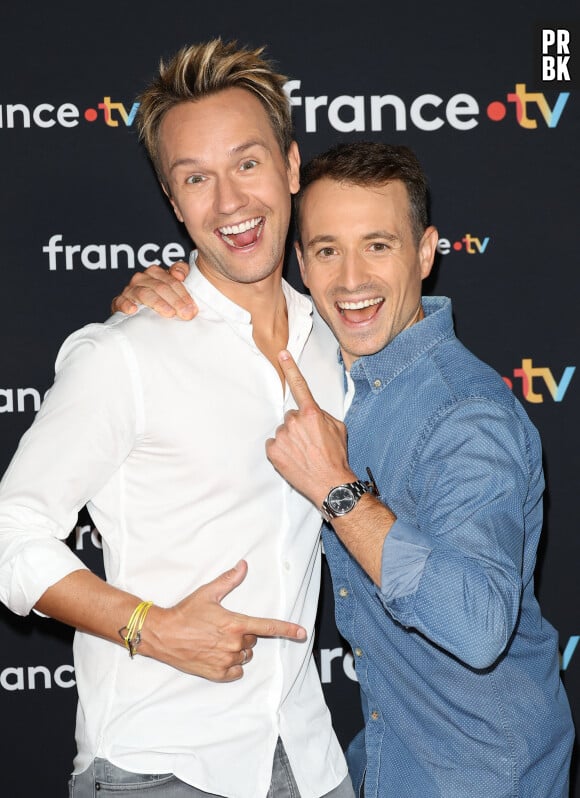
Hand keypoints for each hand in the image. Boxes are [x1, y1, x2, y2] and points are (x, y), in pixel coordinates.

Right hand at [110, 261, 196, 319]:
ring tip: (169, 313)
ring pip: (145, 293)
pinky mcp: (119, 302)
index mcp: (156, 272)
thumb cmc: (160, 298)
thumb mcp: (174, 285)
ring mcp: (130, 290)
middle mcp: (142, 278)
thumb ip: (181, 271)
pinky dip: (126, 304)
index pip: (172, 281)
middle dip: (176, 301)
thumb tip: (179, 275)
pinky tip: (133, 310)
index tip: (192, 308)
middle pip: (161, 287)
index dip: (184, 294)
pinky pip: (121, 301)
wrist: (137, 311)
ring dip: (158, 303)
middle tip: (186, 314)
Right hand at [144, 560, 305, 681]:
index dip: (287, 630)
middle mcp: (234, 644)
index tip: (302, 633)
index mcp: (235, 624)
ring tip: (216, 640)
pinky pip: (236, 671)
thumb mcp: (208, 593)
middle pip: (252, 640)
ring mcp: (225, 660)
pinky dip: (231, 665)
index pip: (268, 627)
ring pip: (245, 655)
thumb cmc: (185, 613)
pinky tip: (217, 655)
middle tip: (222, 627)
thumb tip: (243, 566)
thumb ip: (229, 580)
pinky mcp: (216, 673)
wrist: (163, 635)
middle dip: (243, 634)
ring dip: (237, 649)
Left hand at [266, 350, 354, 508]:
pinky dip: (282, 451)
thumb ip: (322, 415)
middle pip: (291, 417)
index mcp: (312, 414)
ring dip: (290, 440)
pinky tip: (294, 459)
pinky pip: (274, 444)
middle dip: (298, 427)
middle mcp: (295, 422)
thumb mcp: (339, 429)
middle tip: (310, 442)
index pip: (300, 386)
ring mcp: (283, 436)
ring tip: (303, 453)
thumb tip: (312, 413)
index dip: (291, 368)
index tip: (282, 354)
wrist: (330, 484)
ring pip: (283, 431)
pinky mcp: (274, 451)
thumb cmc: (336, 457)